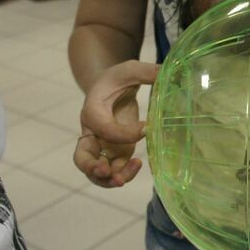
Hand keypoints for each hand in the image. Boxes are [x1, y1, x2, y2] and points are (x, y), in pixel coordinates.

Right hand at [74, 60, 158, 187]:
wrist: (110, 87)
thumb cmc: (117, 79)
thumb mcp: (130, 70)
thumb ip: (147, 71)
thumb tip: (168, 73)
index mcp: (92, 110)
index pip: (102, 127)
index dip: (123, 133)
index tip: (146, 127)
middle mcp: (92, 132)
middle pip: (81, 157)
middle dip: (92, 168)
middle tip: (107, 171)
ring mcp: (102, 146)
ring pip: (96, 171)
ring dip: (109, 179)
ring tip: (127, 176)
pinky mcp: (114, 153)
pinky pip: (114, 170)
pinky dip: (123, 173)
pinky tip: (138, 164)